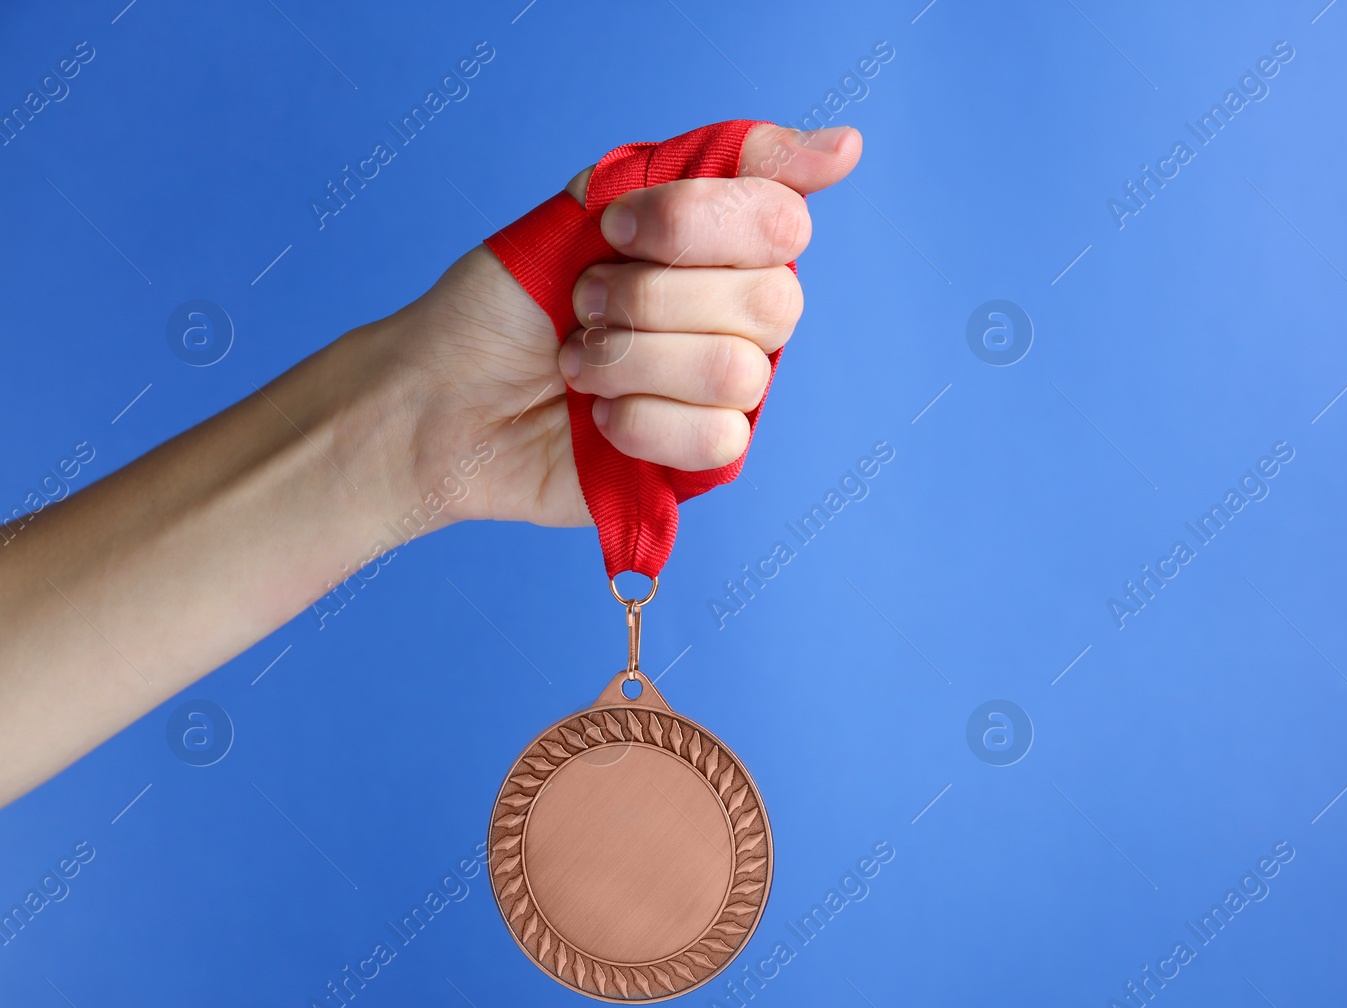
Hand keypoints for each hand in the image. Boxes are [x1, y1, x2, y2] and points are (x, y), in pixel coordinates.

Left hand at [388, 124, 862, 528]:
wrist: (444, 396)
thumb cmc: (510, 303)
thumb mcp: (591, 205)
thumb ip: (704, 168)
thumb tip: (844, 149)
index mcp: (723, 247)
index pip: (781, 219)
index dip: (692, 224)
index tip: (613, 227)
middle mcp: (740, 316)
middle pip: (774, 299)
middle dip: (651, 298)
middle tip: (585, 304)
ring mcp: (727, 392)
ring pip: (738, 370)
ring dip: (632, 360)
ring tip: (579, 363)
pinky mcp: (705, 460)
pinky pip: (717, 437)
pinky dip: (637, 422)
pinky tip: (598, 419)